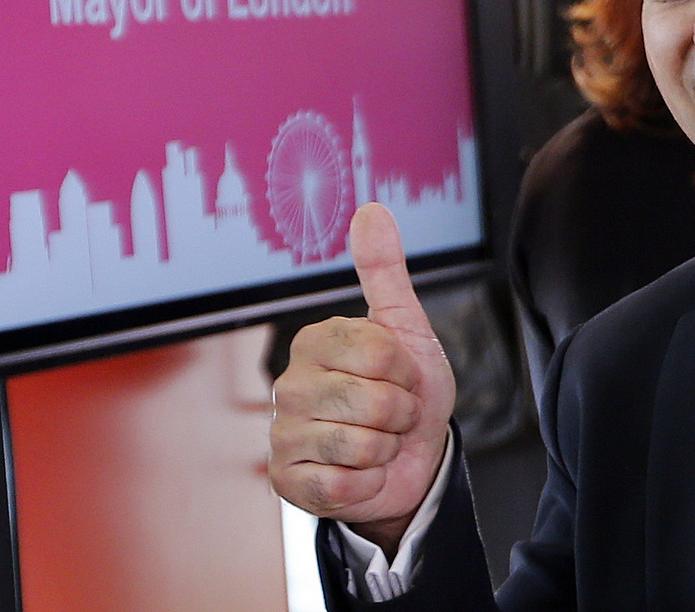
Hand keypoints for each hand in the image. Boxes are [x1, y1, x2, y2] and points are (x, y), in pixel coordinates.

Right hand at [269, 203, 455, 554]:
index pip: (379, 353)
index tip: (401, 376)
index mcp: (316, 341)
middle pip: (373, 401)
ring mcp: (283, 432)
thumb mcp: (407, 329)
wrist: (411, 461)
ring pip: (359, 444)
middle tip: (392, 415)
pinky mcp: (286, 480)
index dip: (406, 371)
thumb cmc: (407, 393)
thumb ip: (384, 271)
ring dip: (384, 450)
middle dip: (400, 414)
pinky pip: (340, 484)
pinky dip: (365, 483)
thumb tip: (371, 209)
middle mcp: (290, 383)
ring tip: (376, 442)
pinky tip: (359, 472)